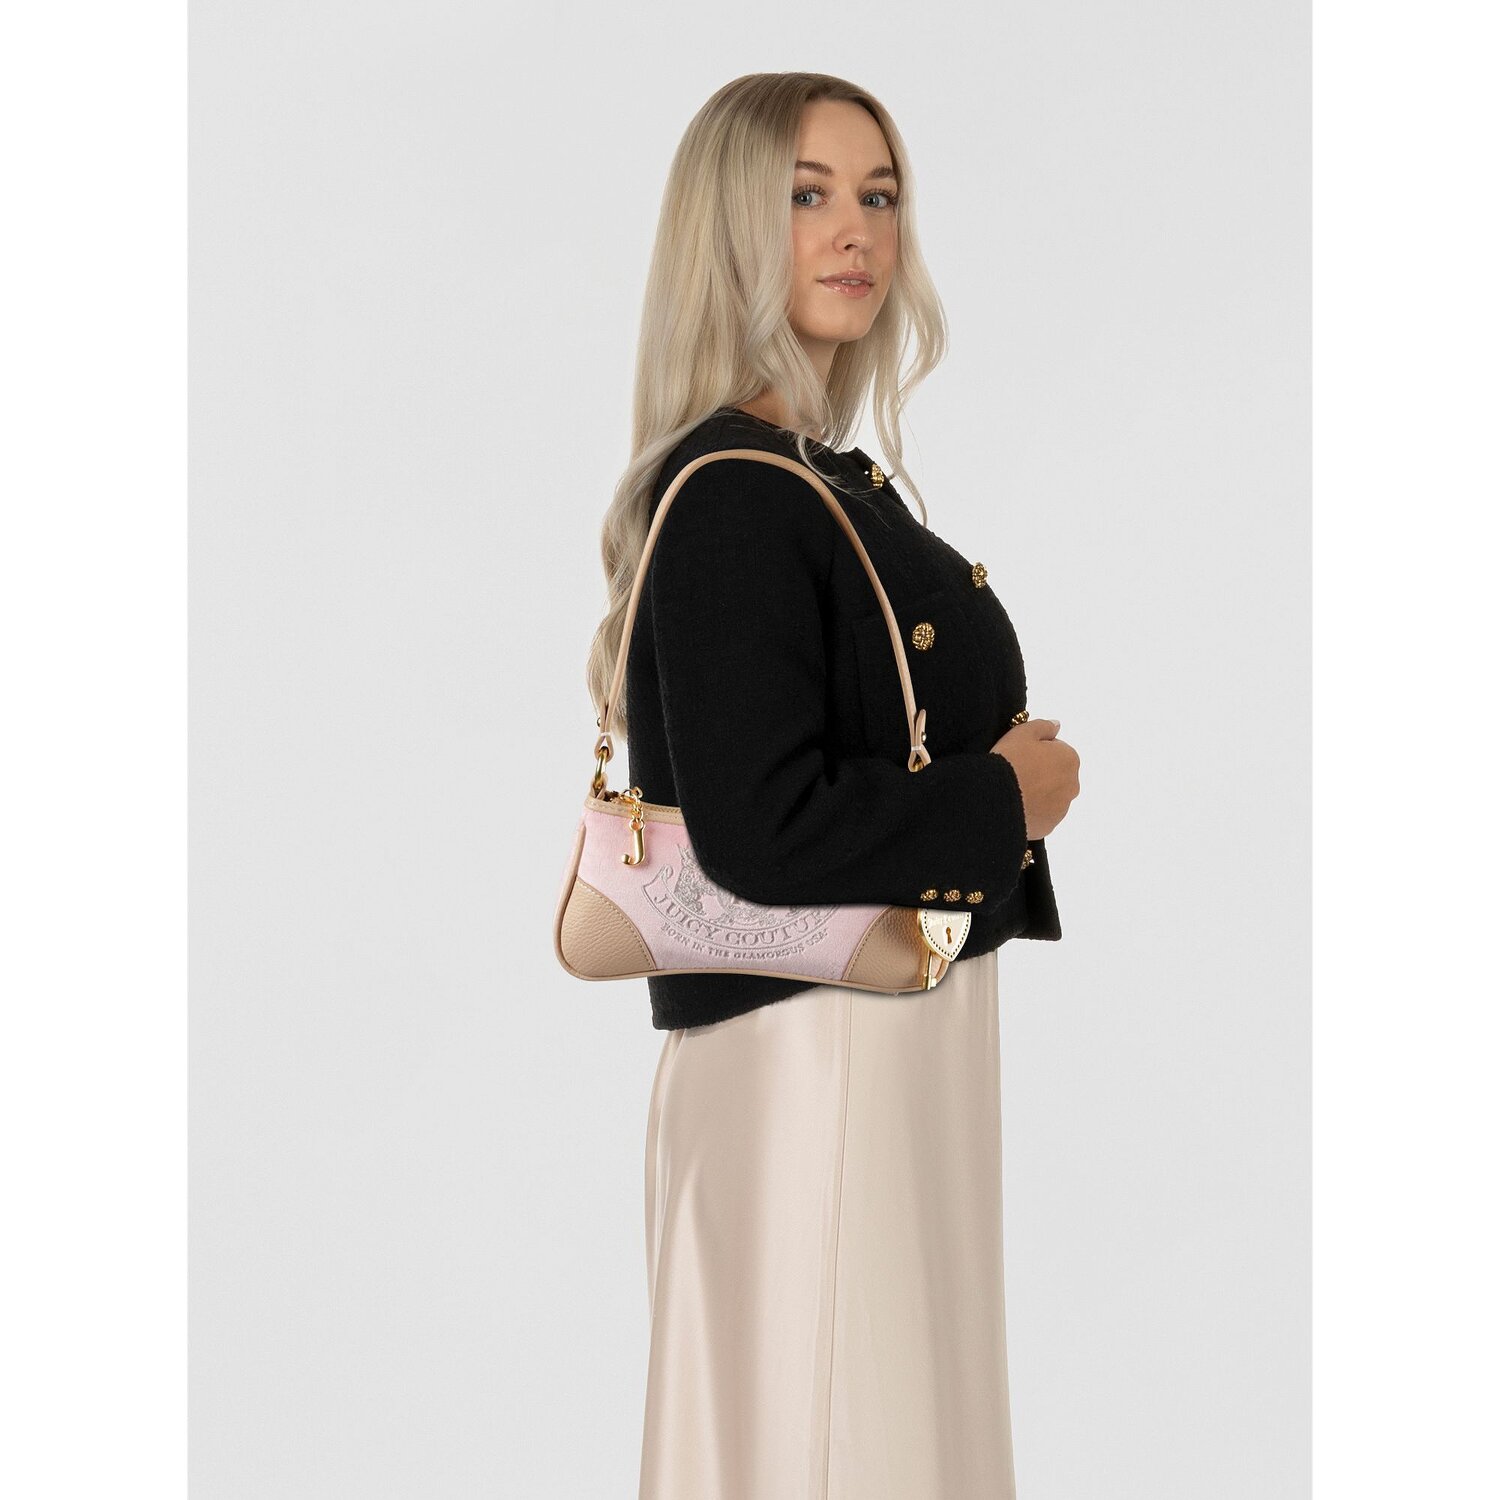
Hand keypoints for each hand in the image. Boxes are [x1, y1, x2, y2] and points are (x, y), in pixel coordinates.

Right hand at [990, 717, 1079, 838]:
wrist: (996, 798)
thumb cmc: (1010, 760)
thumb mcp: (1023, 732)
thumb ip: (1044, 726)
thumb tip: (1057, 725)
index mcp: (1070, 759)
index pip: (1056, 751)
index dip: (1036, 752)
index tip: (1020, 755)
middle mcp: (1072, 784)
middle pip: (1056, 776)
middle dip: (1041, 774)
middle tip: (1016, 773)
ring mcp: (1062, 808)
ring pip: (1050, 797)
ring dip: (1038, 794)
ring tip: (1014, 791)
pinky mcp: (1049, 826)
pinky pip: (1042, 816)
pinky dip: (1032, 811)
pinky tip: (1015, 806)